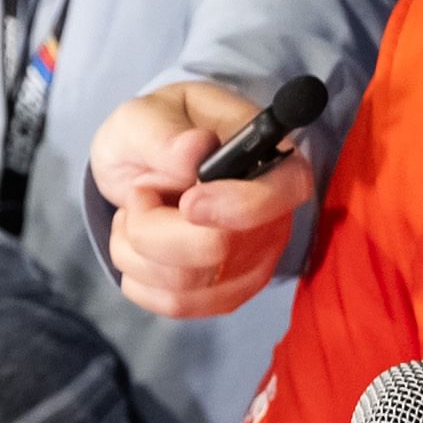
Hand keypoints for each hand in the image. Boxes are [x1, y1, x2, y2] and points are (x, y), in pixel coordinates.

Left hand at [93, 74, 321, 318]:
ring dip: (135, 247)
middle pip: (218, 248)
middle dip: (153, 225)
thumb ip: (163, 133)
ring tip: (135, 212)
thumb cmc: (153, 134)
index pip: (287, 191)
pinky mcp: (226, 295)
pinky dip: (136, 274)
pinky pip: (174, 304)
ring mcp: (252, 262)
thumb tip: (195, 149)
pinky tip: (137, 243)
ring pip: (185, 284)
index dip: (238, 205)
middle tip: (140, 192)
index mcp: (270, 159)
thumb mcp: (142, 118)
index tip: (188, 202)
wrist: (141, 168)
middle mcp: (273, 218)